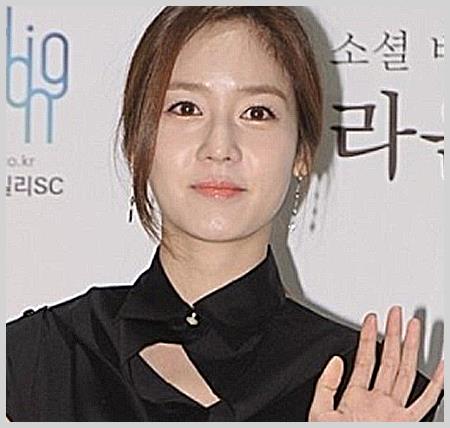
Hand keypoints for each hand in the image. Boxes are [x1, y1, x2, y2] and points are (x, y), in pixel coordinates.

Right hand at [308, 306, 443, 420]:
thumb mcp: (318, 414)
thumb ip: (326, 386)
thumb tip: (336, 362)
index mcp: (357, 397)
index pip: (364, 358)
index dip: (368, 335)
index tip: (371, 319)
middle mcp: (380, 402)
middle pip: (389, 359)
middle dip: (392, 332)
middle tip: (396, 313)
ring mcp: (397, 413)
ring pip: (408, 372)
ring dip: (411, 346)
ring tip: (414, 327)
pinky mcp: (409, 424)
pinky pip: (428, 401)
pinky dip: (436, 383)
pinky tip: (440, 366)